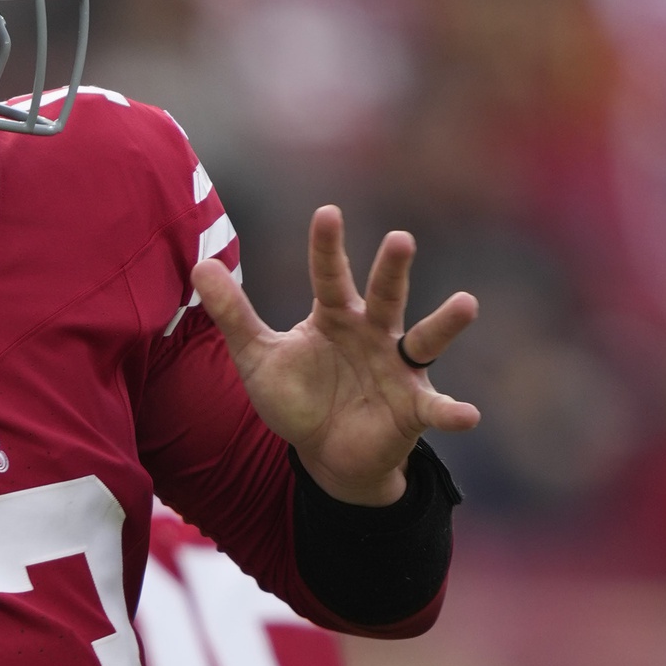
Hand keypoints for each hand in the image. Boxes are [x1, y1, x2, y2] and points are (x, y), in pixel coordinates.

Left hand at [192, 205, 479, 505]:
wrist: (325, 453)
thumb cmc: (298, 396)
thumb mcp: (258, 356)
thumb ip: (232, 313)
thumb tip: (198, 263)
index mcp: (336, 316)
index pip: (330, 275)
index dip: (327, 247)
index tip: (328, 212)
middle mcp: (374, 333)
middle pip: (384, 295)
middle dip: (392, 269)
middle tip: (400, 239)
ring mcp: (399, 369)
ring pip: (426, 340)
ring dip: (445, 323)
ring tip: (466, 304)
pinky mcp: (414, 408)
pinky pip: (436, 409)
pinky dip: (452, 411)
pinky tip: (467, 415)